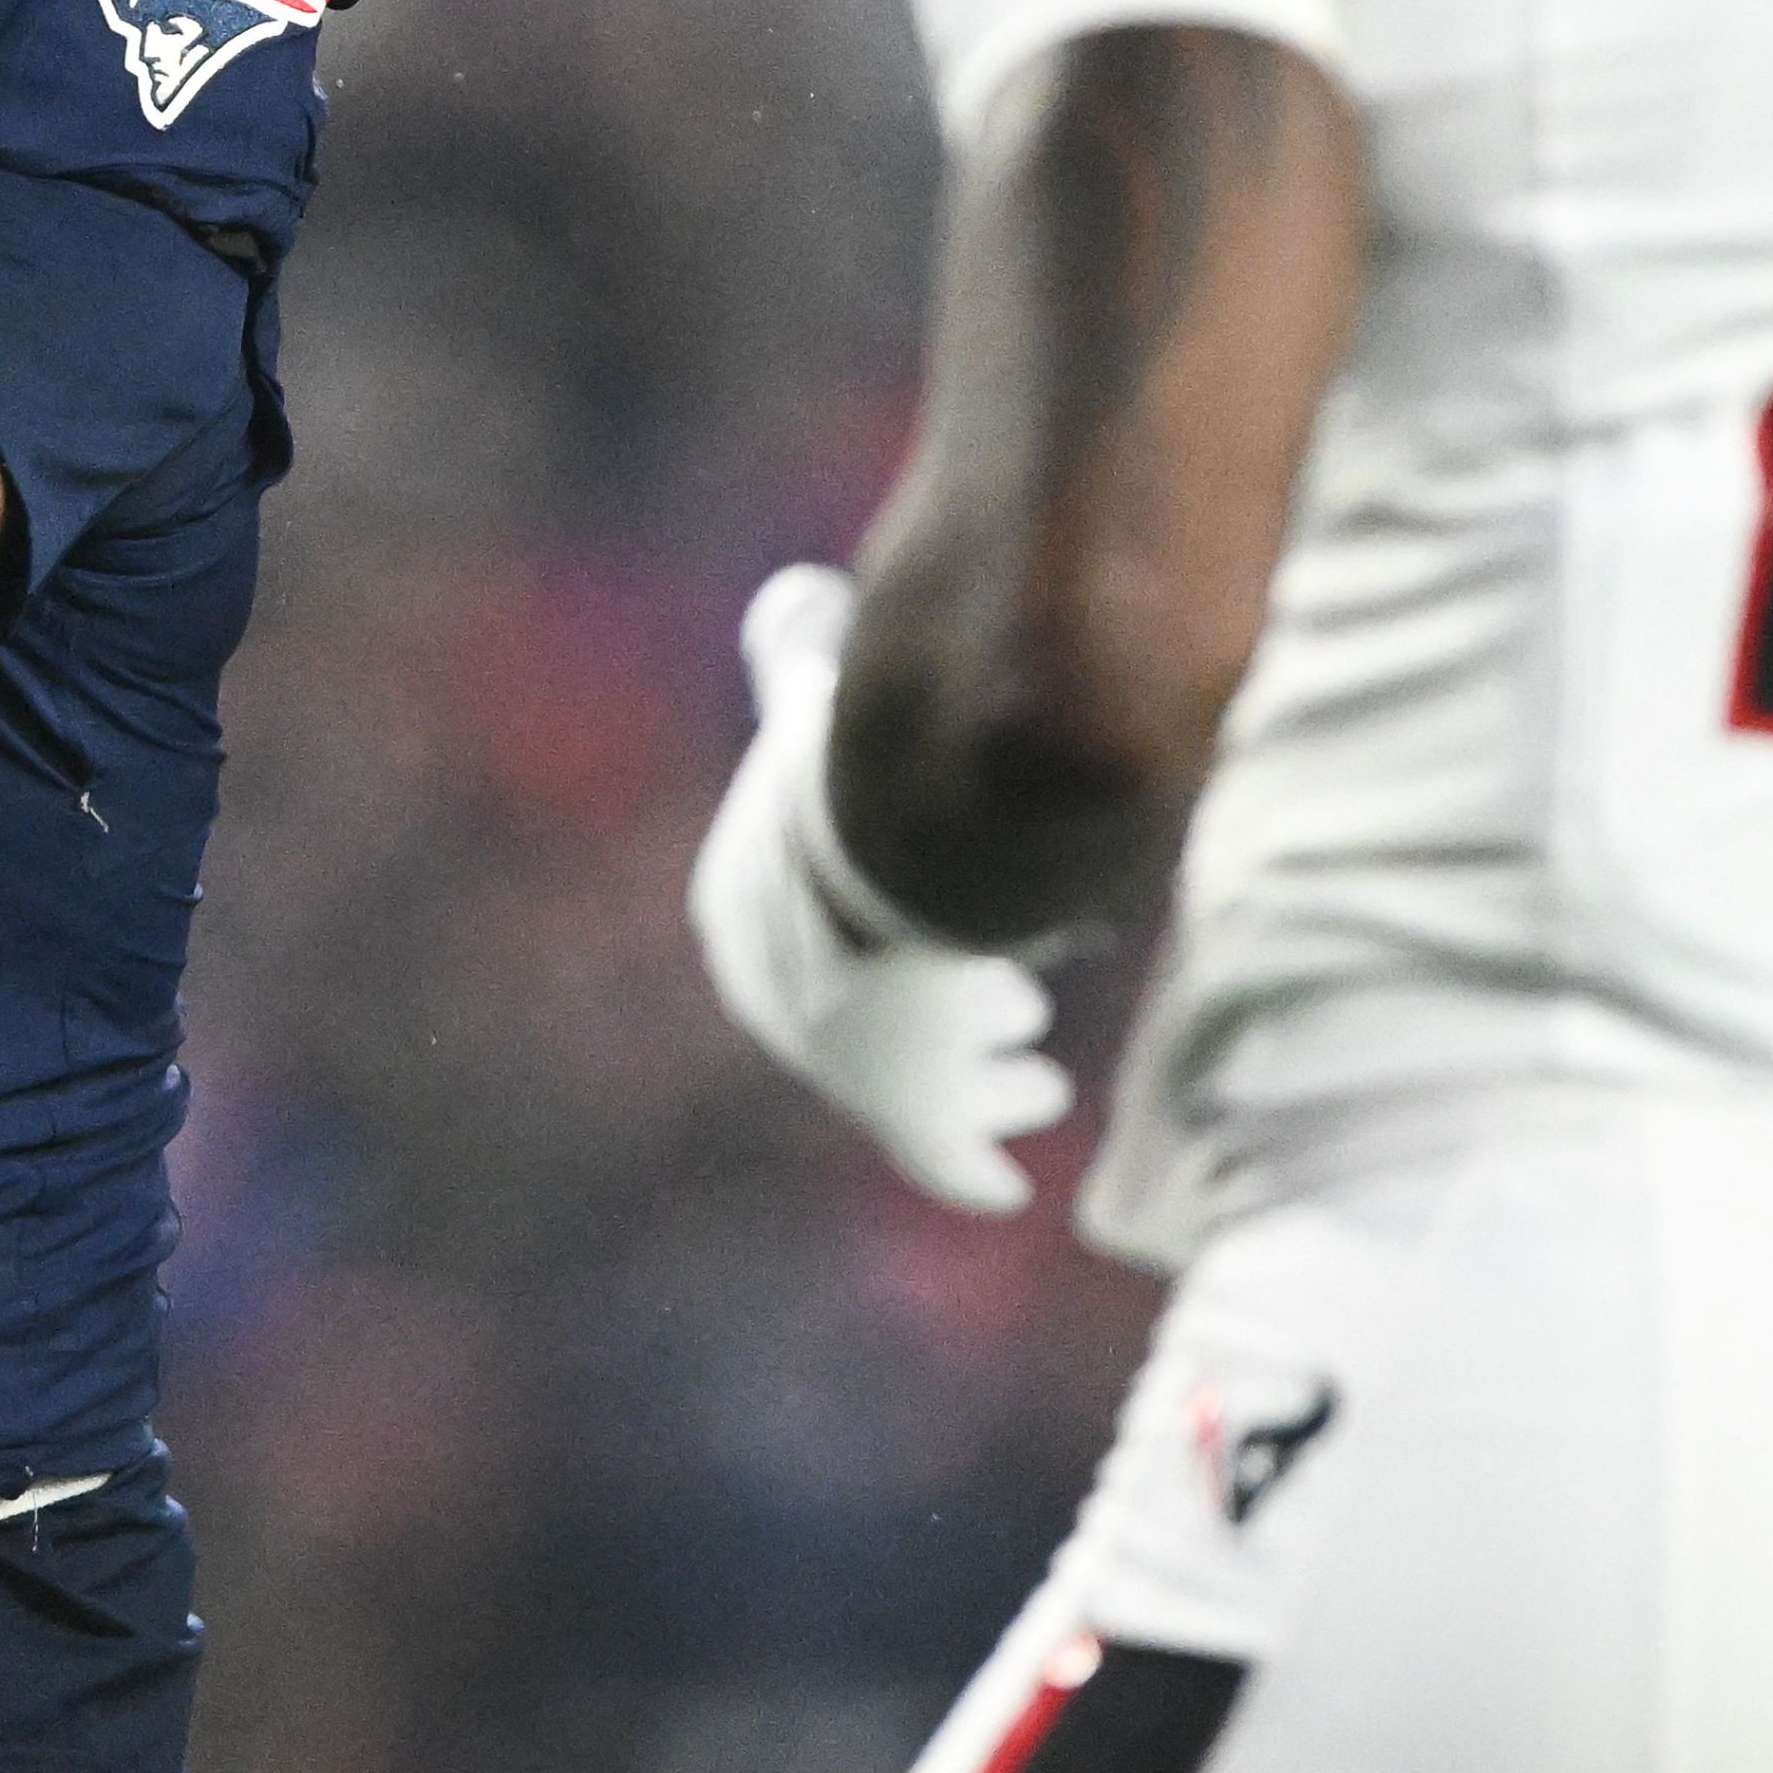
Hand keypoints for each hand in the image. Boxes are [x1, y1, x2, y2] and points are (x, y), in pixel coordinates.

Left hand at [688, 564, 1073, 1213]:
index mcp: (740, 913)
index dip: (866, 938)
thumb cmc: (851, 778)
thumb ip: (795, 653)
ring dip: (976, 1076)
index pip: (800, 938)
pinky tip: (1005, 1176)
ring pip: (919, 1086)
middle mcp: (774, 999)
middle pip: (859, 1022)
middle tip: (1005, 1014)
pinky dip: (973, 1158)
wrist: (887, 867)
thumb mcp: (809, 703)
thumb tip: (796, 595)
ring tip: (1033, 1075)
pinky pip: (944, 1153)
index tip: (933, 944)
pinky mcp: (906, 1113)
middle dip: (930, 1018)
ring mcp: (836, 1066)